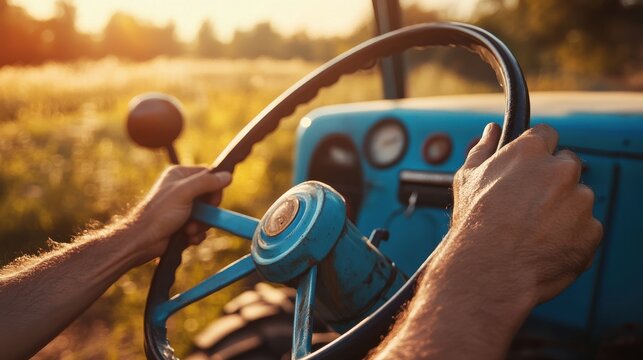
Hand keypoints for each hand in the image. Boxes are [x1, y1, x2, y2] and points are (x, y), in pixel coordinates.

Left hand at [127, 166, 231, 263]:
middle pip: (210, 197)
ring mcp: (184, 207)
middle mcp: (182, 189)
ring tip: (189, 230)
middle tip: (198, 218)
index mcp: (180, 175)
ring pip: (207, 214)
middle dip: (207, 212)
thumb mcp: (184, 193)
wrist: (143, 241)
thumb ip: (206, 182)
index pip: (209, 175)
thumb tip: (227, 175)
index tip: (212, 202)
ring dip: (201, 225)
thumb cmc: (159, 214)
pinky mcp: (184, 223)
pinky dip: (197, 234)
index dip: (214, 189)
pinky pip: (201, 227)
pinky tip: (188, 236)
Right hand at [439, 123, 602, 306]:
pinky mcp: (591, 230)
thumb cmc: (474, 224)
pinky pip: (586, 228)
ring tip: (532, 231)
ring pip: (577, 198)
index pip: (546, 135)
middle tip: (527, 204)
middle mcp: (561, 170)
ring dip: (563, 209)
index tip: (529, 167)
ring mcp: (580, 200)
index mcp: (530, 152)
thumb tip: (491, 131)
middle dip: (552, 180)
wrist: (488, 270)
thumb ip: (483, 149)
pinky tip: (544, 246)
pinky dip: (571, 235)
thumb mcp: (468, 179)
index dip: (537, 151)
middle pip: (566, 165)